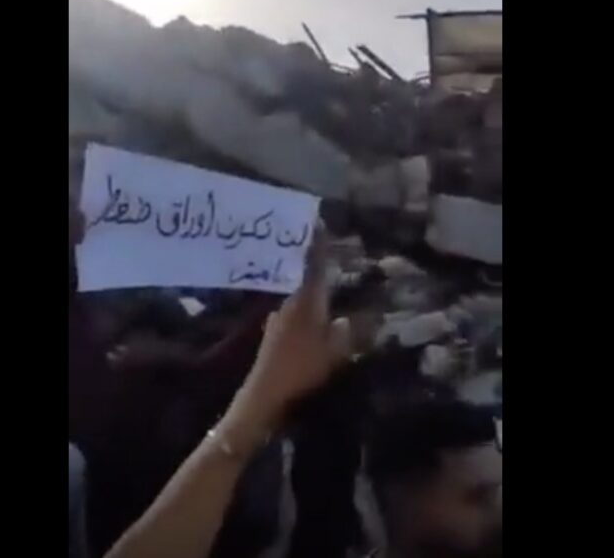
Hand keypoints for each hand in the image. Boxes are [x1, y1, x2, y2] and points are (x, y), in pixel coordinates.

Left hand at [224, 224, 348, 435]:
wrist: (265, 392)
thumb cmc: (303, 368)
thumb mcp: (335, 352)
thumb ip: (346, 332)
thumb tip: (349, 318)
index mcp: (307, 301)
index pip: (314, 265)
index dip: (319, 243)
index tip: (319, 221)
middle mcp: (290, 302)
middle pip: (304, 277)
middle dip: (314, 264)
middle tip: (327, 250)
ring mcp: (278, 317)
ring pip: (298, 295)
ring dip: (308, 288)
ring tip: (324, 285)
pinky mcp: (272, 332)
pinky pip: (292, 311)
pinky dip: (302, 308)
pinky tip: (311, 318)